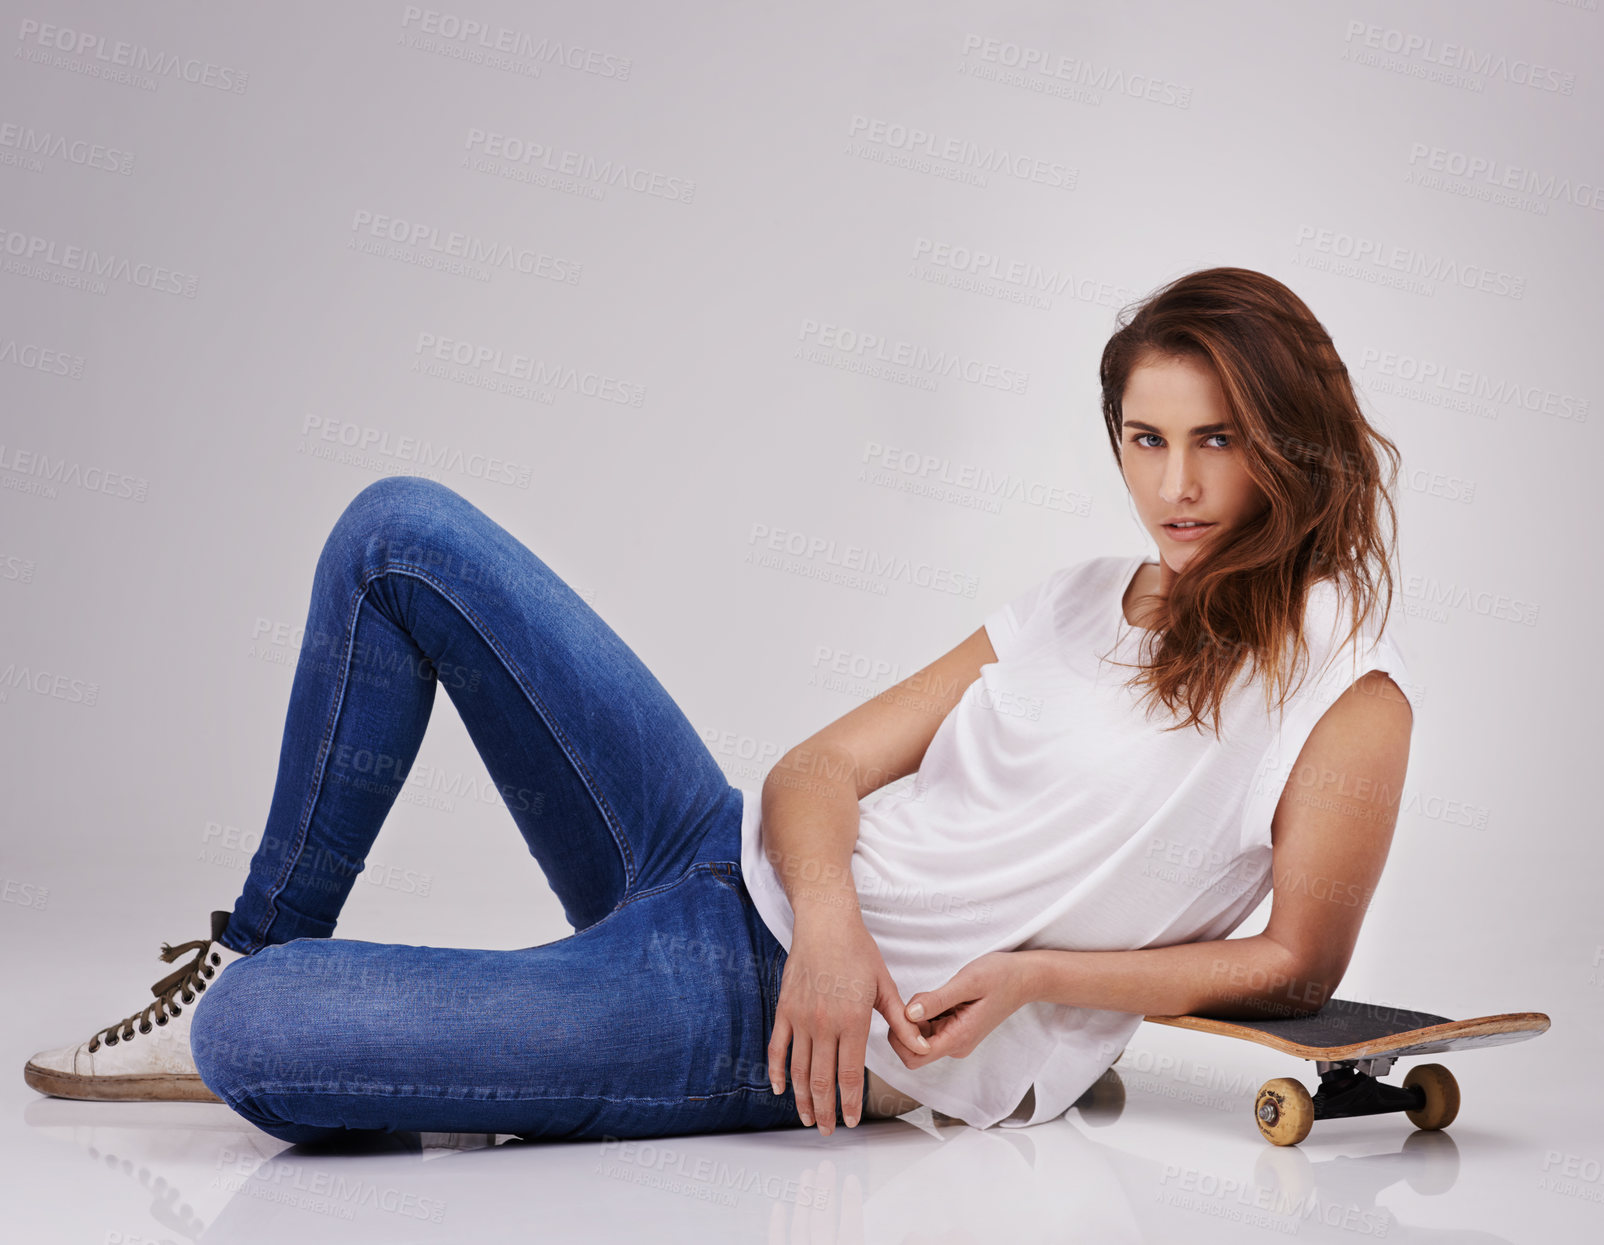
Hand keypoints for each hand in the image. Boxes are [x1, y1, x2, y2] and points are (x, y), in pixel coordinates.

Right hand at [767, 915, 929, 1134]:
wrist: (825, 923)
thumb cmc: (858, 951)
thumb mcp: (885, 986)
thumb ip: (900, 1021)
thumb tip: (921, 1046)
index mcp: (852, 1021)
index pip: (849, 1074)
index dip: (850, 1102)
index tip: (851, 1121)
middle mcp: (823, 1024)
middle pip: (821, 1080)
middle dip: (825, 1110)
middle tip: (827, 1130)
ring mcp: (800, 1018)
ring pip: (798, 1070)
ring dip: (802, 1098)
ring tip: (807, 1118)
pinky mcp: (784, 1009)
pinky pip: (777, 1048)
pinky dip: (776, 1071)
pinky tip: (779, 1089)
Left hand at [887, 951, 1031, 1068]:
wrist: (1023, 978)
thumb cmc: (1000, 977)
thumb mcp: (968, 982)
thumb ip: (938, 1000)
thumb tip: (909, 1013)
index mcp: (958, 1038)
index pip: (914, 1056)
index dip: (900, 1037)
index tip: (903, 1010)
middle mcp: (955, 1045)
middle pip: (913, 1047)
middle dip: (906, 1023)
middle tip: (921, 997)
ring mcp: (956, 1038)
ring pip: (920, 1036)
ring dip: (916, 1016)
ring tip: (935, 993)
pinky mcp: (956, 1029)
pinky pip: (930, 1027)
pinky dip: (925, 1012)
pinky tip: (939, 996)